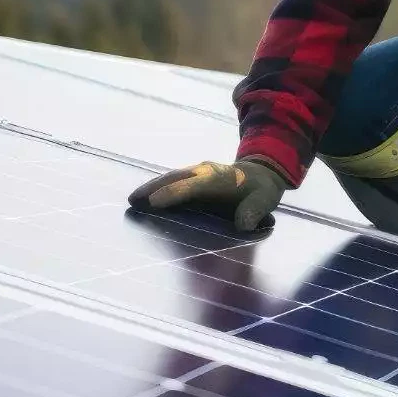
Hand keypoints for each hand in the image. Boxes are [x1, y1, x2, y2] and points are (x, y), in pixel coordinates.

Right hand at [127, 158, 286, 232]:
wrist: (261, 173)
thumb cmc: (261, 190)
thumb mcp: (265, 199)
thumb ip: (255, 211)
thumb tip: (243, 225)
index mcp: (221, 177)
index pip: (195, 185)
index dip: (175, 193)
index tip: (155, 202)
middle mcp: (205, 171)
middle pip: (176, 178)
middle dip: (154, 188)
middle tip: (132, 200)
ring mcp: (197, 172)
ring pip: (171, 178)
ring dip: (151, 187)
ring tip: (132, 200)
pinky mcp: (192, 178)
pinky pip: (172, 182)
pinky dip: (157, 188)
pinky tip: (144, 199)